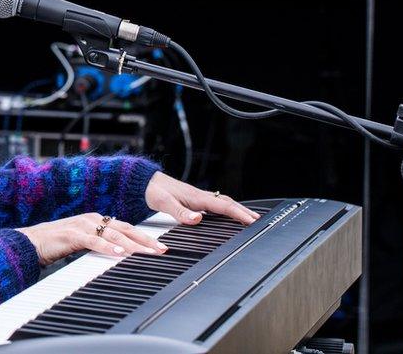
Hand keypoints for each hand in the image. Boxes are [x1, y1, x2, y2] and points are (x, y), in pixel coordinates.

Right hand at [15, 212, 168, 266]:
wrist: (32, 241)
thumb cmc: (57, 243)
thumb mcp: (84, 242)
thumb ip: (101, 243)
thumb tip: (120, 252)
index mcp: (96, 220)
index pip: (126, 227)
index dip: (144, 236)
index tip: (160, 246)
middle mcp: (92, 219)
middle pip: (125, 229)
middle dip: (146, 240)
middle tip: (162, 250)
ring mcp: (83, 225)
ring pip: (113, 234)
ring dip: (132, 244)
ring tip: (147, 252)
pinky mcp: (72, 235)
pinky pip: (93, 241)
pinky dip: (107, 246)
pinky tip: (117, 252)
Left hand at [145, 171, 259, 225]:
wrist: (143, 182)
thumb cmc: (153, 190)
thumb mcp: (164, 202)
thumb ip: (180, 212)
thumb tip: (197, 219)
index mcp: (196, 197)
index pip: (223, 206)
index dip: (239, 214)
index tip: (252, 221)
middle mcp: (200, 196)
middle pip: (227, 203)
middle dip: (243, 212)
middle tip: (258, 222)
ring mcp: (197, 197)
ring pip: (222, 203)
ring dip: (237, 210)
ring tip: (250, 219)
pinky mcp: (193, 199)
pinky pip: (215, 205)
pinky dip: (226, 209)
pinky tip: (228, 215)